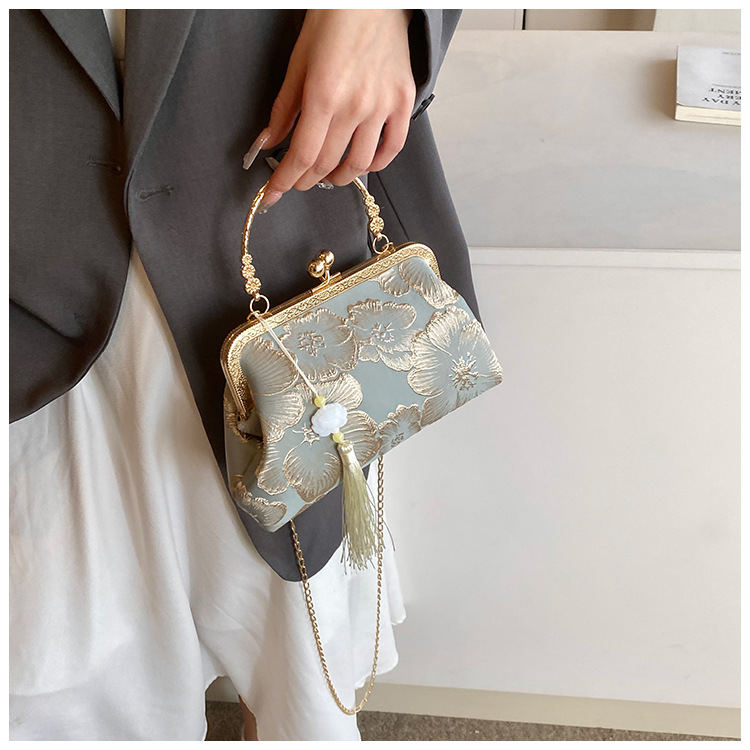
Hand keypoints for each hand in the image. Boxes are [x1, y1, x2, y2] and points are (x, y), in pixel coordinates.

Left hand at [243, 10, 415, 208]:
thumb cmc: (334, 19)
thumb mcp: (298, 61)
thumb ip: (284, 108)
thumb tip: (268, 142)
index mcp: (324, 94)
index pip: (302, 155)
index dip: (284, 180)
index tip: (272, 194)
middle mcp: (355, 106)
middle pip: (327, 163)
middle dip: (305, 180)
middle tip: (296, 182)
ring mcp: (382, 106)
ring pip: (359, 163)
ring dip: (338, 177)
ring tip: (326, 176)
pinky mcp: (403, 102)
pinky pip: (392, 148)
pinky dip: (375, 164)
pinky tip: (361, 164)